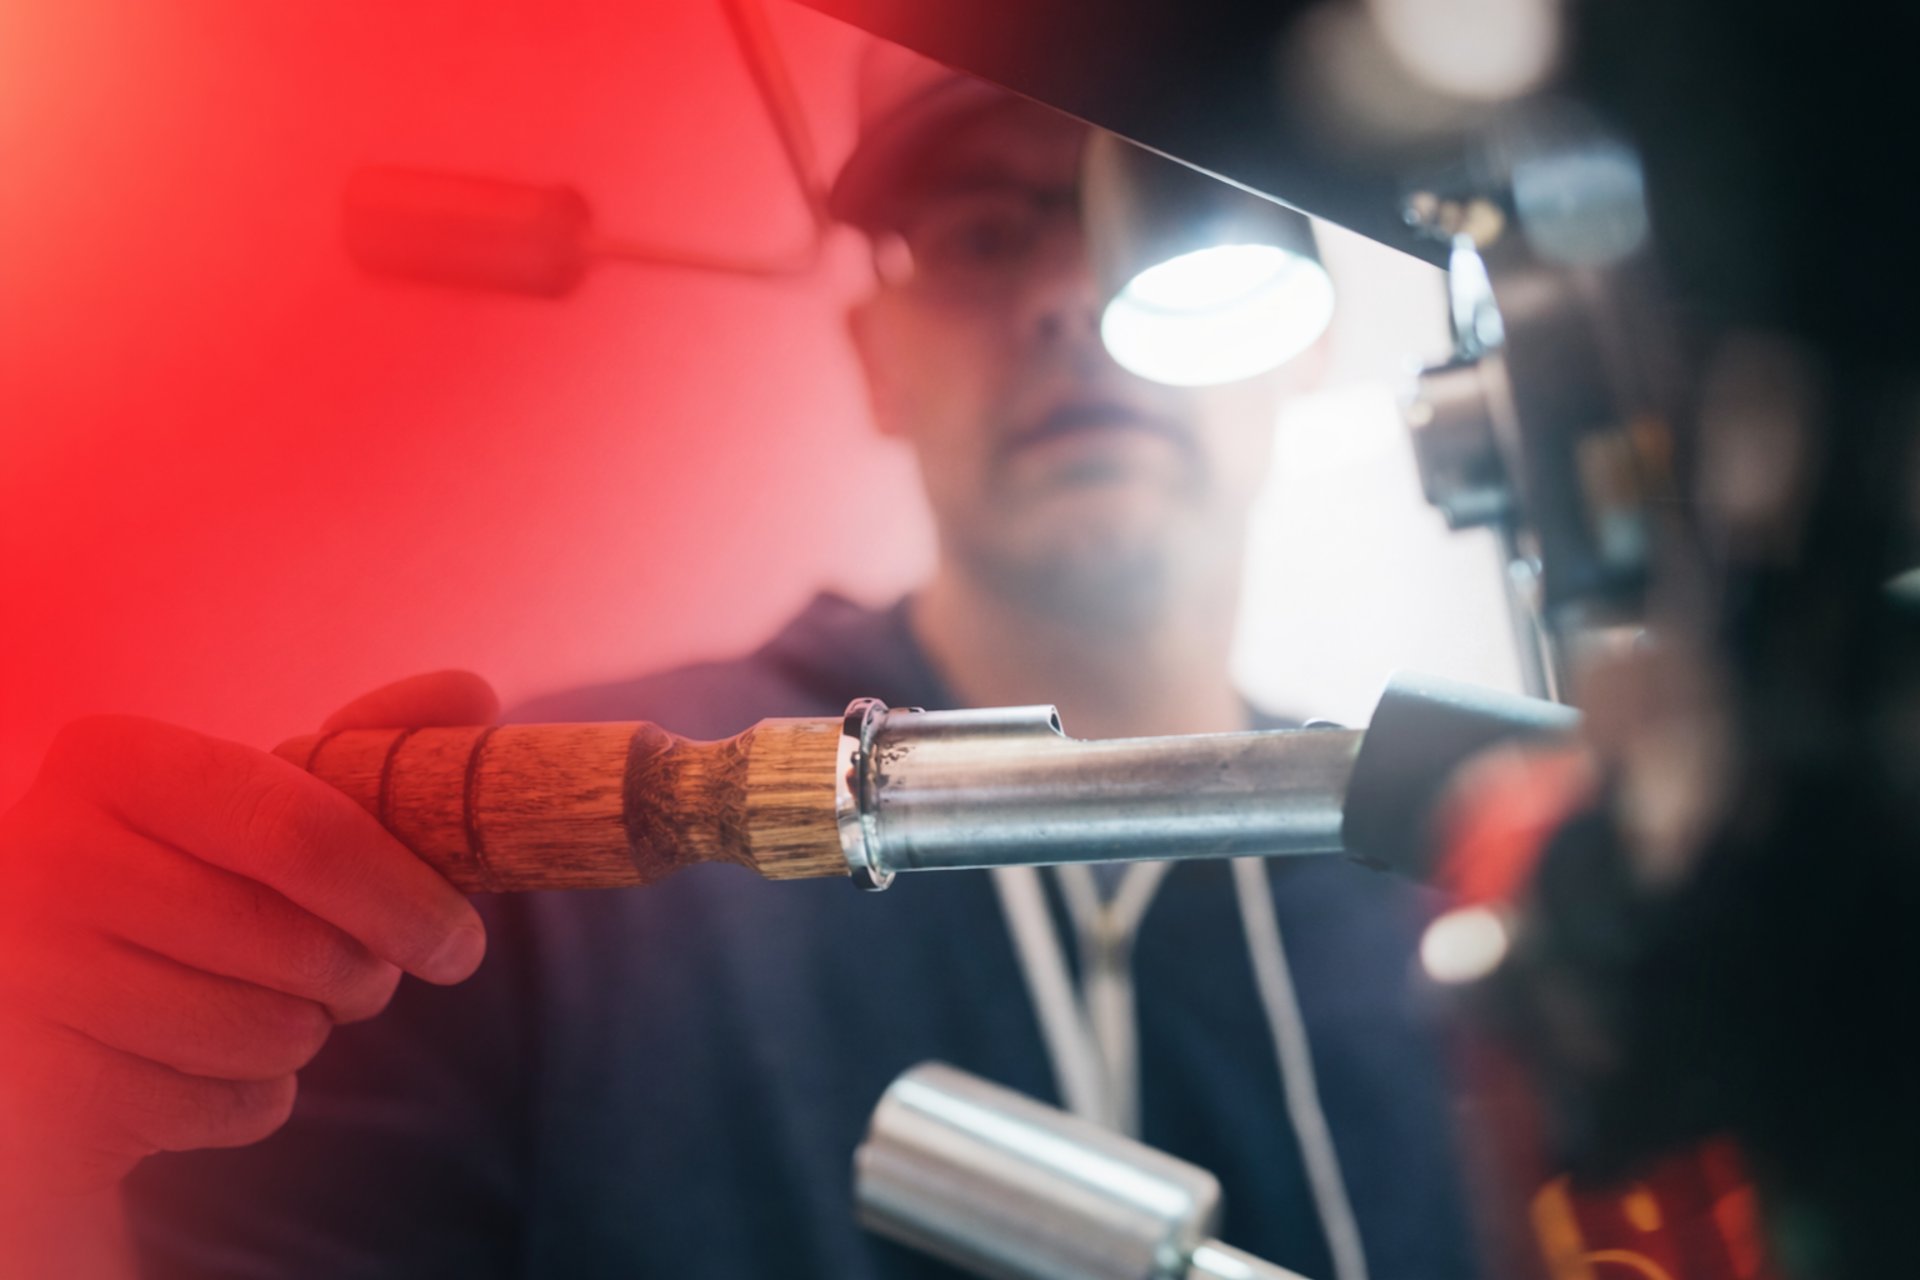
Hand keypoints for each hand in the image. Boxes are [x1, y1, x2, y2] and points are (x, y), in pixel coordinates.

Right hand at [0, 671, 498, 1194]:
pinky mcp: (43, 1090)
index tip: (463, 943)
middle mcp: (43, 855)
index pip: (300, 829)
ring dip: (303, 1035)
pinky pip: (226, 1106)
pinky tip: (201, 1063)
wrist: (54, 1013)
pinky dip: (249, 1097)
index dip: (401, 894)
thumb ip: (368, 749)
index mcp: (112, 762)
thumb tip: (470, 695)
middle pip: (295, 943)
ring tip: (265, 1006)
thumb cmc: (193, 886)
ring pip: (268, 1033)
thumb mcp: (265, 803)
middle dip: (362, 976)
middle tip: (362, 977)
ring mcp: (30, 973)